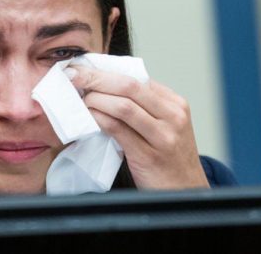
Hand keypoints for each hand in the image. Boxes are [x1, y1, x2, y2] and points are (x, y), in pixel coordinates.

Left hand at [68, 65, 208, 189]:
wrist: (186, 192)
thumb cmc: (168, 158)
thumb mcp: (165, 127)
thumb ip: (143, 108)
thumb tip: (103, 88)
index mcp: (175, 103)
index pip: (137, 77)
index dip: (106, 71)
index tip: (83, 68)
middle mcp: (173, 116)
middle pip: (129, 86)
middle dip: (96, 78)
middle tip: (73, 76)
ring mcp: (163, 136)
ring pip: (123, 106)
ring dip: (95, 98)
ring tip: (79, 98)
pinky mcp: (149, 155)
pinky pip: (118, 129)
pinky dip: (99, 118)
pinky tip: (88, 116)